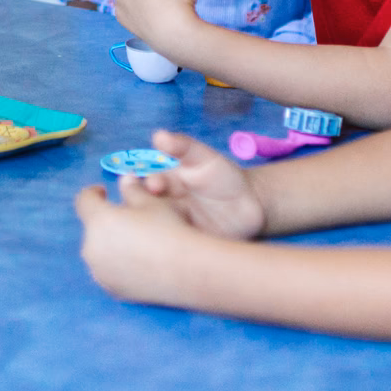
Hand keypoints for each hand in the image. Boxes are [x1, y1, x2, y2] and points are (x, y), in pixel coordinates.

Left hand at [74, 172, 201, 302]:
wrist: (187, 271)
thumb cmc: (167, 228)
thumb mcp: (151, 202)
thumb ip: (131, 189)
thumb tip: (124, 180)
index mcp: (98, 221)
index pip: (84, 200)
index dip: (93, 193)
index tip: (104, 192)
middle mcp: (91, 248)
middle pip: (92, 227)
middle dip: (104, 220)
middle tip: (127, 219)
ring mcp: (99, 272)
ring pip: (98, 250)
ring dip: (108, 242)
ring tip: (134, 241)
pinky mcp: (111, 289)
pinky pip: (107, 270)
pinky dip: (115, 264)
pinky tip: (138, 262)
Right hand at [134, 131, 267, 240]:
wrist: (250, 205)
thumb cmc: (222, 176)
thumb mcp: (203, 158)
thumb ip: (183, 146)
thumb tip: (158, 135)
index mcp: (161, 185)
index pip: (141, 185)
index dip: (143, 185)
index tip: (154, 184)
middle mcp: (161, 208)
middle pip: (140, 212)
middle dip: (143, 209)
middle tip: (155, 209)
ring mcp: (172, 229)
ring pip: (154, 234)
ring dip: (156, 233)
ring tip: (171, 230)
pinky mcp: (187, 250)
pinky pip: (173, 254)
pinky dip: (172, 253)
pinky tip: (183, 251)